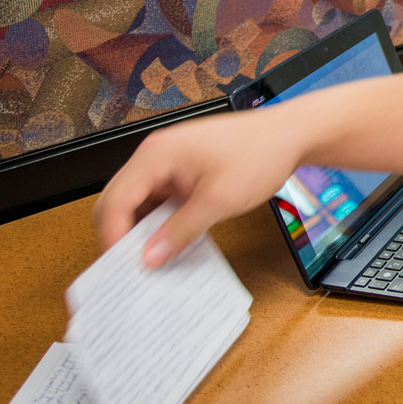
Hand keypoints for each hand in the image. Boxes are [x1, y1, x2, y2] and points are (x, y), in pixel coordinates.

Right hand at [92, 107, 301, 266]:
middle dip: (122, 234)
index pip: (115, 199)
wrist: (290, 135)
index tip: (119, 267)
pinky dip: (162, 220)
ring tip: (152, 260)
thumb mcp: (220, 200)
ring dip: (143, 229)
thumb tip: (150, 257)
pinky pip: (161, 199)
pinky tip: (172, 241)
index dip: (112, 235)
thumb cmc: (260, 154)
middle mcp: (156, 155)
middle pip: (120, 200)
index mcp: (156, 154)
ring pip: (140, 202)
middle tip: (131, 268)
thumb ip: (182, 230)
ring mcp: (169, 162)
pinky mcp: (184, 171)